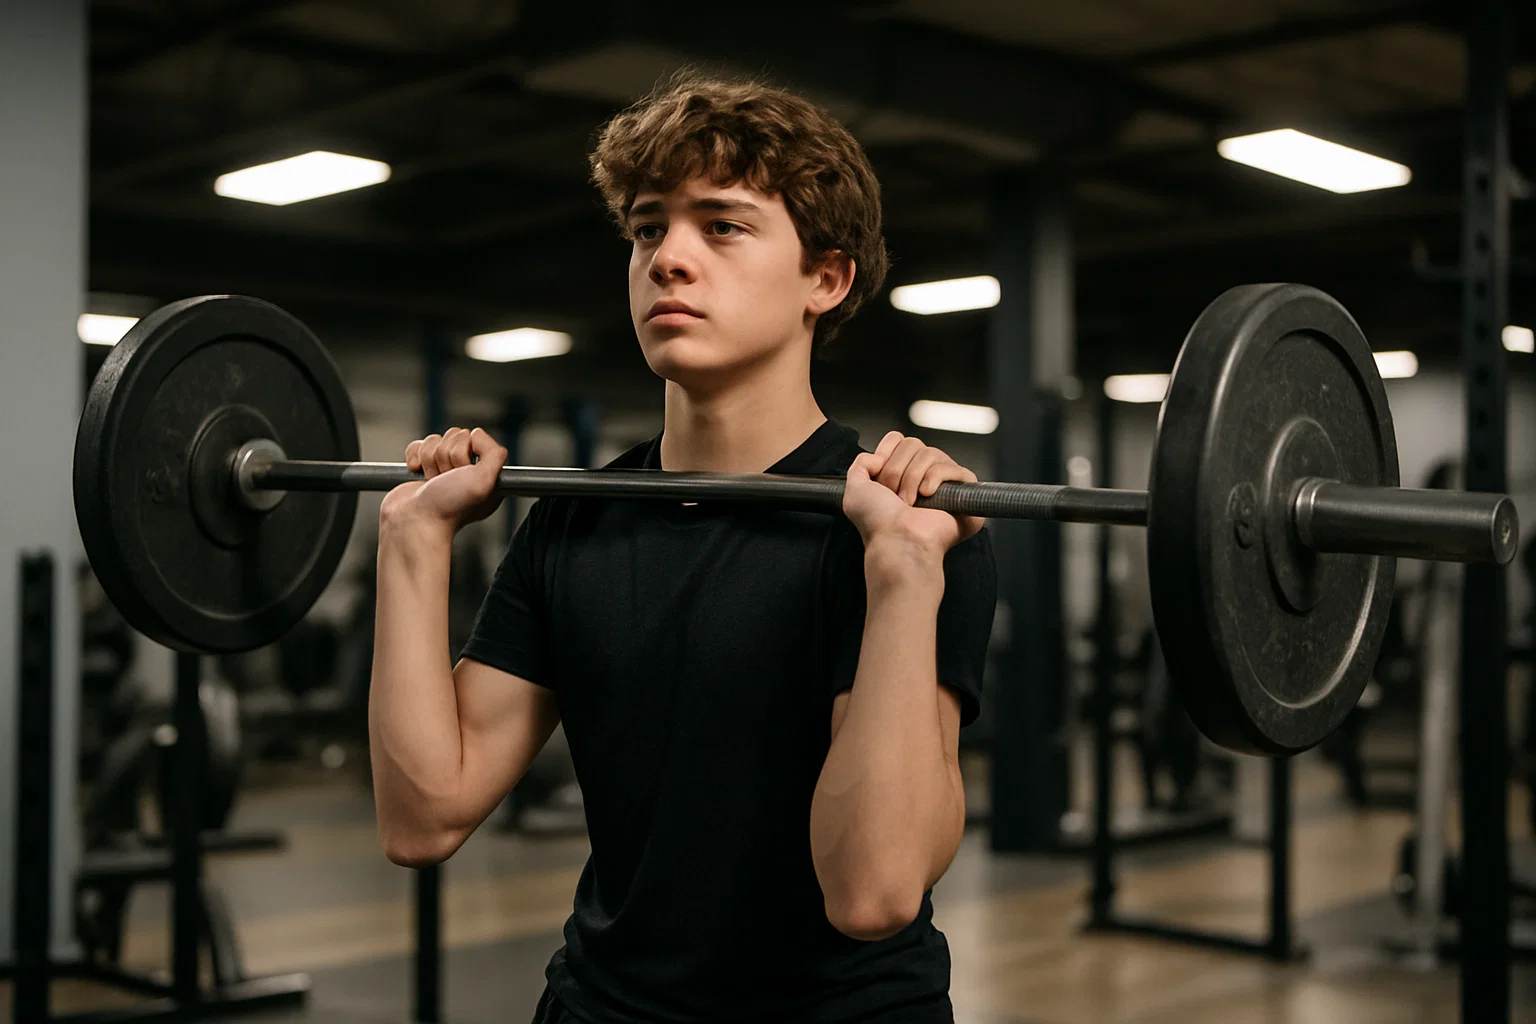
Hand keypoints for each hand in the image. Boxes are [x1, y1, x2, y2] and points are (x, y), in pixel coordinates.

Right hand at [378, 427, 507, 531]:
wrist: (412, 523)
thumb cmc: (448, 507)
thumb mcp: (485, 481)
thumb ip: (494, 453)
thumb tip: (477, 434)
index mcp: (486, 474)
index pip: (475, 438)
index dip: (465, 451)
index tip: (462, 472)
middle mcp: (466, 471)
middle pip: (454, 436)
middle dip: (446, 457)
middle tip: (445, 479)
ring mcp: (443, 470)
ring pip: (434, 440)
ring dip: (430, 460)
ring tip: (433, 482)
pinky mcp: (422, 468)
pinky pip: (418, 446)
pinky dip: (415, 458)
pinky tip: (418, 475)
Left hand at [842, 431, 984, 558]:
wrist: (898, 541)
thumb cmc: (878, 523)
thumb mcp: (855, 489)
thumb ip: (861, 464)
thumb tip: (878, 454)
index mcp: (899, 476)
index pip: (900, 440)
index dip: (888, 453)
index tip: (879, 475)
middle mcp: (921, 477)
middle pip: (913, 443)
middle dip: (897, 469)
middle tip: (894, 496)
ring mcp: (943, 483)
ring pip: (931, 453)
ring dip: (913, 478)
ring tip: (910, 502)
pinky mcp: (964, 491)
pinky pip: (952, 467)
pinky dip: (935, 479)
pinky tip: (928, 497)